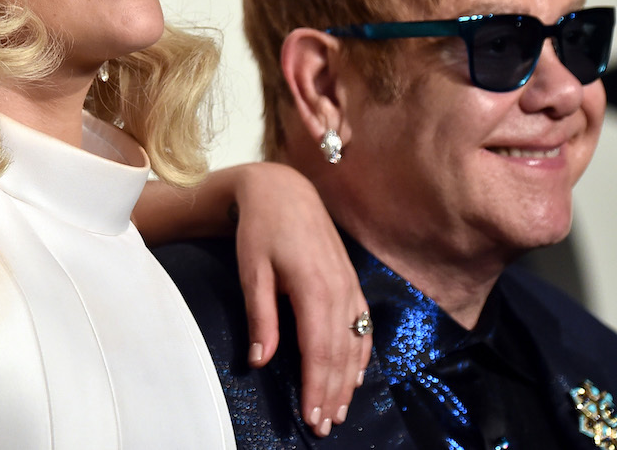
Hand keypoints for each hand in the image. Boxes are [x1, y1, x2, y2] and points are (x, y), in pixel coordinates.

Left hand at [230, 162, 370, 437]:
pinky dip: (362, 354)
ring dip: (349, 380)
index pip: (318, 352)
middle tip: (325, 426)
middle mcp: (339, 291)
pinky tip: (357, 375)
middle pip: (340, 354)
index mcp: (314, 289)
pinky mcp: (351, 281)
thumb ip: (261, 317)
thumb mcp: (253, 271)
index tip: (311, 417)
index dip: (316, 388)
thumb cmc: (262, 229)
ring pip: (355, 343)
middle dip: (333, 393)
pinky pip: (363, 325)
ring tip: (340, 410)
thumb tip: (260, 361)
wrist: (283, 190)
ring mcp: (349, 286)